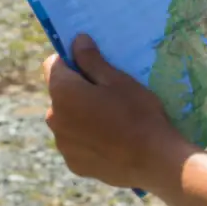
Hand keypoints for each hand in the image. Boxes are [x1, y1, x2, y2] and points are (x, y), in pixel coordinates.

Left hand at [43, 35, 197, 191]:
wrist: (154, 161)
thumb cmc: (137, 113)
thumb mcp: (117, 80)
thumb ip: (91, 60)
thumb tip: (76, 40)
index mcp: (62, 92)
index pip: (52, 65)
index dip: (71, 61)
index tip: (92, 66)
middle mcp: (54, 118)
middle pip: (60, 94)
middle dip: (77, 90)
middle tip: (108, 95)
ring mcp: (63, 145)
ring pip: (67, 120)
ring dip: (80, 116)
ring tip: (111, 121)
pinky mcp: (74, 164)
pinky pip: (75, 143)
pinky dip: (86, 140)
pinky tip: (111, 142)